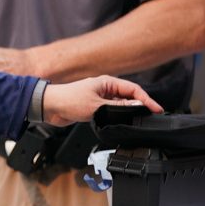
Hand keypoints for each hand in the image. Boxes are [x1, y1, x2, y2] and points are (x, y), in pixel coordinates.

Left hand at [41, 75, 162, 125]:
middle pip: (129, 97)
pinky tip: (123, 123)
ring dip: (129, 112)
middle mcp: (105, 89)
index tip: (156, 109)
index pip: (133, 90)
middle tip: (152, 116)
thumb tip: (137, 107)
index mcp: (107, 82)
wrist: (48, 107)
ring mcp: (100, 98)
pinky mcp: (94, 108)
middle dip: (141, 106)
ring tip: (140, 121)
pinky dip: (118, 116)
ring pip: (120, 105)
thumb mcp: (96, 106)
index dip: (147, 99)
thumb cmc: (68, 100)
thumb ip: (118, 107)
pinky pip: (111, 112)